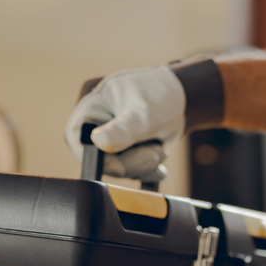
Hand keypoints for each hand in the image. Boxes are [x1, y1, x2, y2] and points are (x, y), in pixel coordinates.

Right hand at [63, 66, 185, 176]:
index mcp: (91, 104)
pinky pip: (126, 167)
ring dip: (142, 165)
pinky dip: (144, 168)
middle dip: (130, 163)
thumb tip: (98, 142)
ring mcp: (107, 133)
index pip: (81, 142)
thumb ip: (124, 130)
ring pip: (115, 166)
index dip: (101, 160)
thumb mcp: (145, 114)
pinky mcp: (120, 146)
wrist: (185, 98)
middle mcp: (94, 120)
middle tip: (156, 153)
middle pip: (100, 158)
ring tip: (160, 149)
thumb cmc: (164, 96)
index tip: (125, 166)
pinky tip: (158, 157)